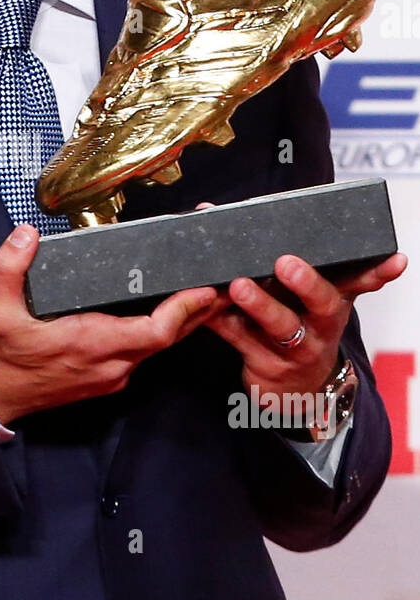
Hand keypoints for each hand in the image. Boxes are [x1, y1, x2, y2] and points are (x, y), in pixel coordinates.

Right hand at [0, 224, 224, 424]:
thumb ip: (8, 268)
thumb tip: (25, 235)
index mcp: (90, 345)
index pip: (154, 332)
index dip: (184, 310)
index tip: (206, 287)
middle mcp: (109, 365)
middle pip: (167, 338)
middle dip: (196, 311)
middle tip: (221, 279)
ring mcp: (108, 376)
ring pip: (157, 347)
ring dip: (181, 321)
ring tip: (203, 289)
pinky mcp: (103, 378)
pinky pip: (142, 352)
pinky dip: (161, 331)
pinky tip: (165, 310)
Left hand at [192, 202, 407, 398]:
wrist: (295, 389)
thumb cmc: (296, 324)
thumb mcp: (306, 296)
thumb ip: (282, 259)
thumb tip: (214, 209)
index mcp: (334, 300)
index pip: (362, 281)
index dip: (380, 271)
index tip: (396, 260)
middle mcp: (321, 324)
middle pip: (322, 303)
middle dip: (306, 282)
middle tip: (287, 262)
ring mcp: (295, 348)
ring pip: (279, 326)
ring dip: (259, 304)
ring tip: (238, 285)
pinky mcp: (265, 363)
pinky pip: (240, 338)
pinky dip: (220, 320)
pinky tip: (204, 305)